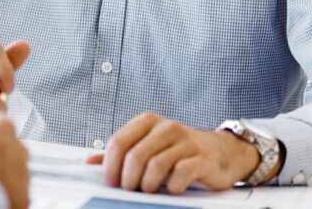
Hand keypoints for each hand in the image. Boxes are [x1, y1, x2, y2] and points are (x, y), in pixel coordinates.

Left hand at [86, 112, 267, 193]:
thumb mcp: (148, 146)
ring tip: (148, 190)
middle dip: (127, 179)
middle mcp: (166, 128)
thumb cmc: (179, 150)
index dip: (110, 166)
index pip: (118, 142)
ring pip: (155, 165)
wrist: (221, 152)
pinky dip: (172, 185)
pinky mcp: (202, 158)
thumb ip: (121, 153)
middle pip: (135, 156)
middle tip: (130, 190)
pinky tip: (172, 188)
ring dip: (147, 184)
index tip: (111, 182)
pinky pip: (181, 173)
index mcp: (147, 122)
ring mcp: (186, 142)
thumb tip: (90, 162)